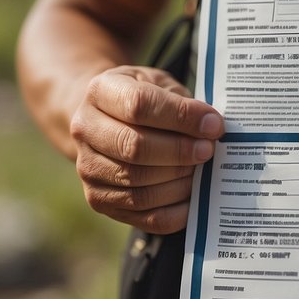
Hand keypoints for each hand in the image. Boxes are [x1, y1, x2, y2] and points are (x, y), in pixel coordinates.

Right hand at [69, 66, 222, 232]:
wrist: (108, 120)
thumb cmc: (144, 100)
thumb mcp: (159, 84)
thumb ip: (182, 102)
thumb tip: (212, 128)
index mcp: (100, 91)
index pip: (140, 105)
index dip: (181, 117)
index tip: (213, 125)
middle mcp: (85, 130)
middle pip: (134, 147)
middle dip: (180, 151)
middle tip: (208, 150)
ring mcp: (89, 169)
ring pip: (137, 183)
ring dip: (178, 181)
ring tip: (201, 171)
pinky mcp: (99, 200)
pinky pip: (142, 214)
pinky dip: (175, 210)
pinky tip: (193, 197)